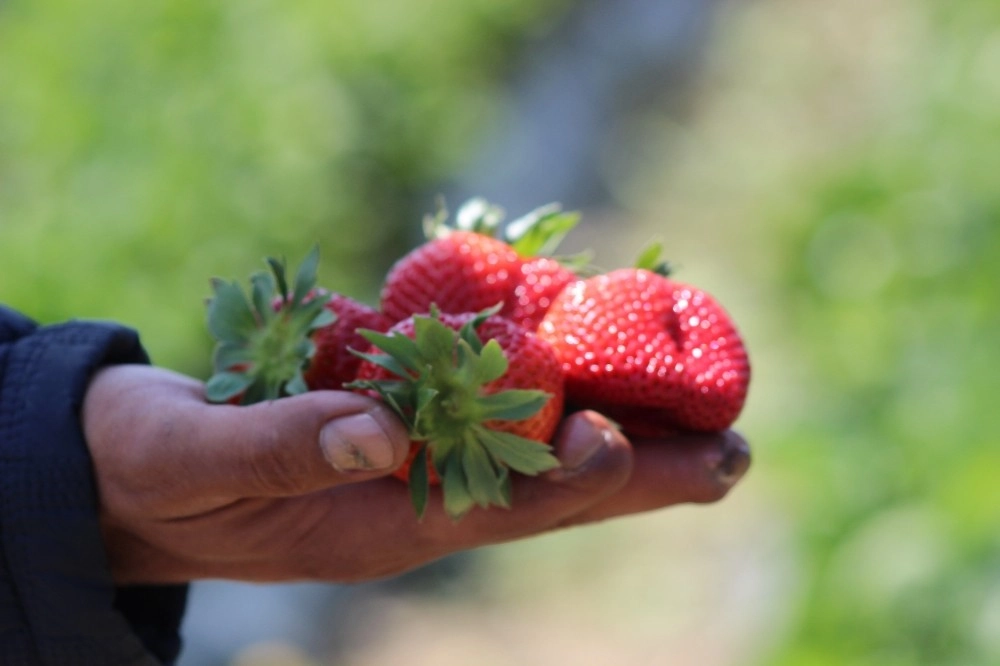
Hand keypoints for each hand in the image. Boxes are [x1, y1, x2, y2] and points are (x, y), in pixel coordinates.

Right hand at [82, 365, 749, 584]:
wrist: (130, 476)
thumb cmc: (151, 474)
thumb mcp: (195, 463)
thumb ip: (282, 449)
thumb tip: (381, 431)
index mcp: (372, 525)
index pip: (487, 505)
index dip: (558, 480)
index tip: (620, 445)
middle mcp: (413, 501)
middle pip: (542, 491)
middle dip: (635, 474)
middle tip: (732, 457)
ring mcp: (413, 466)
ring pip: (532, 452)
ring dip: (614, 431)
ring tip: (699, 417)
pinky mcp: (397, 426)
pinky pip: (489, 412)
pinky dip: (546, 389)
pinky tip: (593, 364)